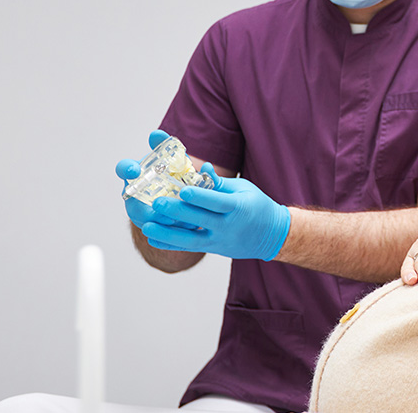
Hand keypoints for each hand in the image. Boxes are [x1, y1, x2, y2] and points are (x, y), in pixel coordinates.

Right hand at [116, 130, 197, 230]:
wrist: (179, 194)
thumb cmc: (173, 172)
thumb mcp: (172, 158)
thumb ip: (165, 146)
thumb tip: (156, 134)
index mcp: (136, 175)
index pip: (124, 169)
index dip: (127, 169)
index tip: (135, 170)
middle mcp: (134, 196)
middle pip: (135, 205)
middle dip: (153, 205)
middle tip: (168, 201)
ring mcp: (142, 214)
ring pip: (151, 222)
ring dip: (167, 219)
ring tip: (185, 215)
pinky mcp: (154, 228)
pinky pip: (163, 232)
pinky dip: (177, 229)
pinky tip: (193, 226)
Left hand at [140, 165, 291, 260]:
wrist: (271, 235)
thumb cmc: (256, 205)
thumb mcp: (243, 189)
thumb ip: (219, 183)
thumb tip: (202, 168)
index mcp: (238, 207)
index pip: (216, 202)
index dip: (200, 196)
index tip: (182, 189)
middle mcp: (229, 226)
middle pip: (200, 219)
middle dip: (177, 212)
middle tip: (157, 202)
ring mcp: (220, 240)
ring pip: (191, 239)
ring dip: (167, 233)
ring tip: (146, 226)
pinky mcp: (213, 248)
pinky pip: (189, 248)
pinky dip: (170, 244)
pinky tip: (152, 239)